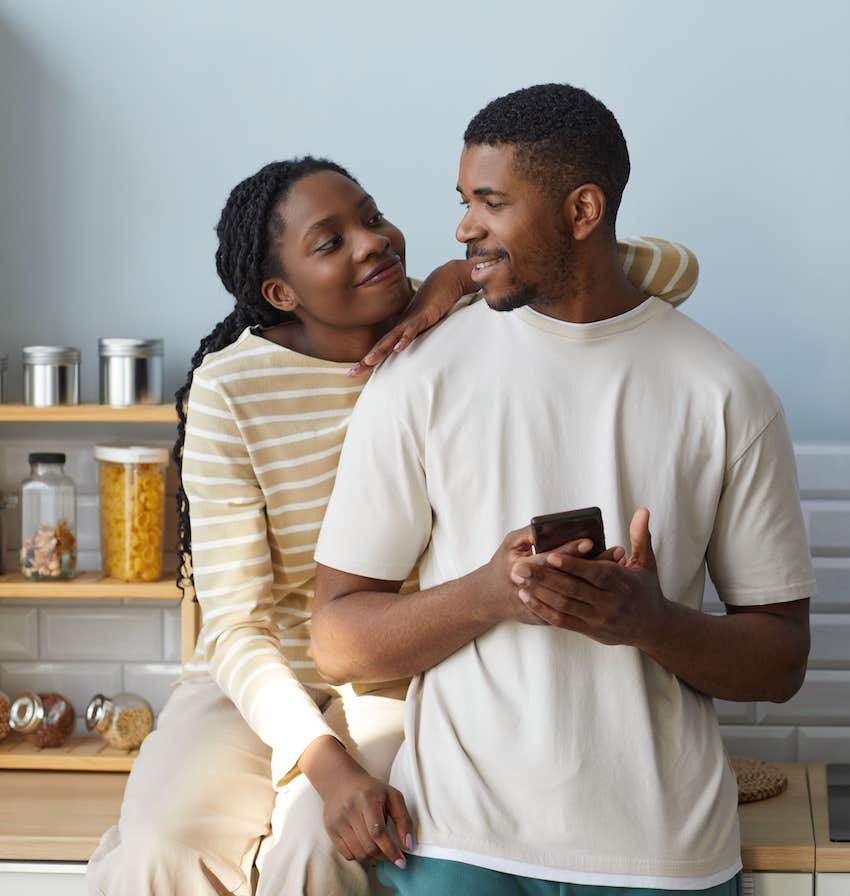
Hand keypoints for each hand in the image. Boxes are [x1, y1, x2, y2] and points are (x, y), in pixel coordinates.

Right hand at [300, 737, 412, 866]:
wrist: (341, 781)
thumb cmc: (371, 790)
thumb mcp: (392, 796)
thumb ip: (403, 819)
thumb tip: (408, 845)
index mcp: (367, 798)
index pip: (378, 832)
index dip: (391, 850)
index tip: (401, 862)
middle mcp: (350, 810)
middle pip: (368, 846)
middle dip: (384, 856)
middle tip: (392, 857)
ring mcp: (338, 821)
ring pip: (358, 853)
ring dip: (373, 859)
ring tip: (380, 851)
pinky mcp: (330, 830)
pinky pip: (347, 854)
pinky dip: (359, 856)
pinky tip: (366, 848)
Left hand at [348, 259, 474, 375]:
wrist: (442, 283)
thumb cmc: (431, 306)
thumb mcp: (419, 325)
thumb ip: (411, 337)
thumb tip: (404, 350)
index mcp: (398, 331)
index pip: (380, 349)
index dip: (366, 362)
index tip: (352, 374)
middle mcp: (400, 327)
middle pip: (380, 346)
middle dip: (366, 361)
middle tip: (351, 374)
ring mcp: (410, 322)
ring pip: (392, 338)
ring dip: (380, 350)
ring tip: (368, 362)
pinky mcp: (423, 317)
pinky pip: (412, 329)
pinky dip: (405, 338)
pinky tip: (398, 348)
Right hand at [478, 526, 619, 625]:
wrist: (493, 597)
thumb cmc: (504, 564)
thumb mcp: (511, 544)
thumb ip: (529, 533)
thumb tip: (550, 525)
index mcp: (522, 570)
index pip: (551, 560)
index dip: (571, 551)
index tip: (591, 541)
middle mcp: (536, 592)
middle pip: (570, 579)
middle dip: (595, 564)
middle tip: (618, 552)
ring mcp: (543, 608)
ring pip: (578, 594)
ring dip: (600, 579)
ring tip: (620, 563)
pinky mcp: (551, 617)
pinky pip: (577, 607)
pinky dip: (594, 594)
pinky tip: (610, 583)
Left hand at [509, 508, 667, 646]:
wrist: (654, 628)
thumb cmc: (647, 589)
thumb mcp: (647, 563)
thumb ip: (640, 536)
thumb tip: (642, 510)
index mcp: (622, 583)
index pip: (595, 573)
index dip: (573, 565)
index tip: (551, 556)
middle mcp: (609, 603)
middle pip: (573, 590)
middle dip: (544, 578)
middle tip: (520, 566)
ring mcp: (598, 619)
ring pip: (564, 606)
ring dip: (539, 593)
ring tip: (519, 580)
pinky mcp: (590, 631)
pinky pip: (562, 621)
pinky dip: (543, 609)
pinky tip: (528, 596)